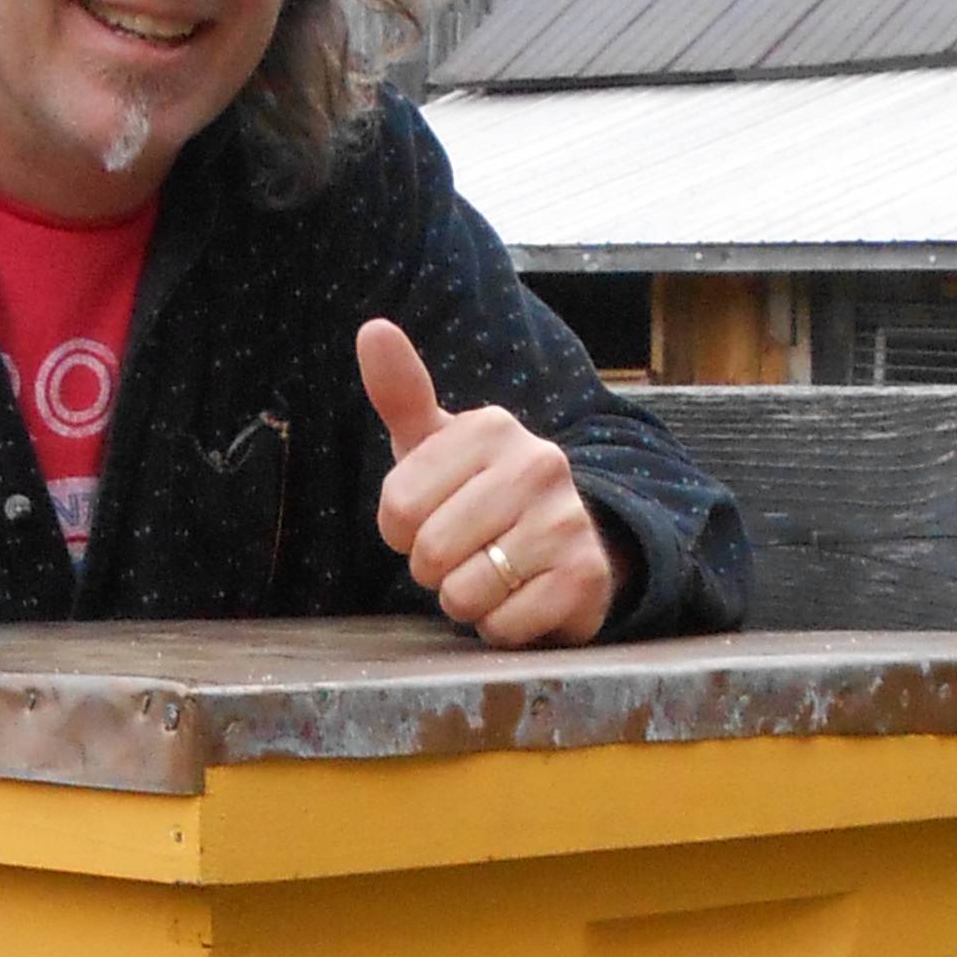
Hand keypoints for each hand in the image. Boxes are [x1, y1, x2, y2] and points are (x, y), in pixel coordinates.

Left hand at [357, 321, 616, 643]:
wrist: (567, 545)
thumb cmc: (480, 494)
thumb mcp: (435, 445)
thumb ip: (402, 394)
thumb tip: (372, 329)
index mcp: (492, 427)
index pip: (398, 505)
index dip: (401, 530)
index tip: (432, 517)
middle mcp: (539, 463)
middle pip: (430, 552)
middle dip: (432, 570)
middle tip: (463, 553)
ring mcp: (567, 519)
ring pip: (464, 593)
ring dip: (464, 601)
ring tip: (491, 575)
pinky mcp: (585, 576)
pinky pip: (502, 626)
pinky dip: (499, 627)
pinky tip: (520, 599)